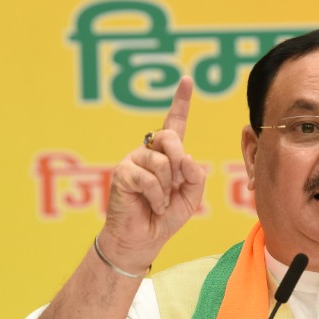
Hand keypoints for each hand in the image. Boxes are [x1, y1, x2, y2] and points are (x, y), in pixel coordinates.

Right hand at [99, 77, 205, 272]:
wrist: (142, 239)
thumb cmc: (165, 217)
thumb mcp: (191, 196)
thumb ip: (196, 176)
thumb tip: (187, 156)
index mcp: (167, 155)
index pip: (175, 123)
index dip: (181, 102)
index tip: (187, 79)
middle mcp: (149, 152)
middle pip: (170, 137)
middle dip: (180, 161)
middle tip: (177, 185)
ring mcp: (133, 160)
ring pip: (162, 162)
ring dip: (167, 187)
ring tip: (160, 201)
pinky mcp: (122, 173)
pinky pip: (148, 178)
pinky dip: (157, 196)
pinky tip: (152, 205)